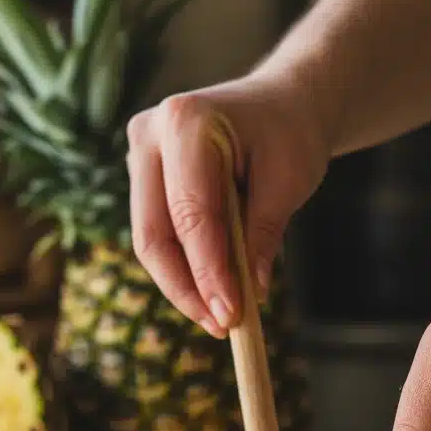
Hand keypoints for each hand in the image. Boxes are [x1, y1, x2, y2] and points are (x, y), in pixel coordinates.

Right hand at [126, 66, 331, 335]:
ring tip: (222, 319)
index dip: (209, 272)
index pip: (192, 214)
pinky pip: (158, 235)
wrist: (281, 103)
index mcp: (185, 121)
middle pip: (154, 233)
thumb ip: (264, 233)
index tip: (231, 316)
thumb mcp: (290, 179)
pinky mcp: (145, 178)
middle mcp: (149, 135)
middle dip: (187, 288)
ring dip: (184, 286)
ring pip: (150, 241)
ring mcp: (140, 156)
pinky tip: (212, 295)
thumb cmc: (290, 134)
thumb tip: (250, 293)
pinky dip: (184, 269)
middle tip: (223, 328)